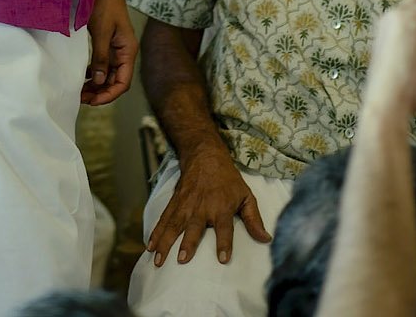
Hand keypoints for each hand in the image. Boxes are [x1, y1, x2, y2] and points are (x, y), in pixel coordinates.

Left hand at [82, 0, 136, 104]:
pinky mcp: (108, 45)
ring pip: (108, 74)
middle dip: (100, 92)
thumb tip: (99, 81)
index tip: (93, 101)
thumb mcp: (101, 32)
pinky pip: (103, 65)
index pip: (123, 82)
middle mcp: (124, 54)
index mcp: (128, 52)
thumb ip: (101, 57)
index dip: (109, 95)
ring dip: (97, 84)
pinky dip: (94, 73)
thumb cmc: (105, 7)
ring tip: (81, 92)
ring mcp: (116, 50)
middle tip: (82, 99)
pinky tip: (83, 77)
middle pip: (115, 81)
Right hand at [147, 149, 270, 266]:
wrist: (205, 156)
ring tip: (158, 259)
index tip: (223, 259)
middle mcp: (201, 208)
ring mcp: (185, 205)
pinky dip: (156, 232)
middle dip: (187, 244)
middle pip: (194, 228)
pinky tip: (149, 245)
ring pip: (173, 226)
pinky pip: (164, 219)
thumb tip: (266, 239)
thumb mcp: (246, 196)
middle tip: (182, 260)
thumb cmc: (228, 180)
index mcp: (221, 208)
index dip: (224, 244)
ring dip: (165, 242)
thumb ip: (254, 219)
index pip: (224, 229)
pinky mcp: (174, 203)